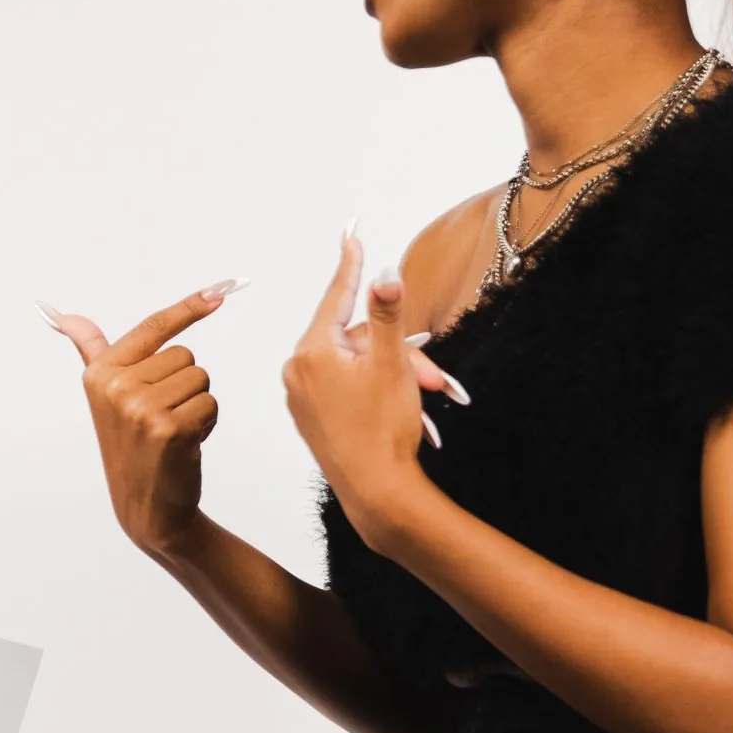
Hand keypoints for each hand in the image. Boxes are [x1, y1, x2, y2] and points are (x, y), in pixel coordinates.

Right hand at [39, 284, 234, 557]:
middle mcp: (116, 388)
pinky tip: (184, 444)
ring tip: (171, 431)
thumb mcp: (104, 395)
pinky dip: (205, 424)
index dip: (189, 307)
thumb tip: (62, 316)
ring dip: (195, 404)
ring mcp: (142, 409)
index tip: (221, 290)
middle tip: (161, 417)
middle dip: (183, 384)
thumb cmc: (131, 445)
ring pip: (200, 378)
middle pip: (184, 354)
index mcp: (100, 373)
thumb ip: (90, 351)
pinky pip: (210, 403)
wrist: (145, 507)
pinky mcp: (170, 429)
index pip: (153, 327)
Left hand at [283, 238, 464, 551]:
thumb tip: (385, 273)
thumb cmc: (383, 430)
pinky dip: (376, 388)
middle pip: (356, 340)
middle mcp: (298, 372)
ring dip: (395, 372)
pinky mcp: (311, 419)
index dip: (352, 268)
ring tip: (426, 395)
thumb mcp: (391, 363)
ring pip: (356, 365)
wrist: (376, 493)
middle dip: (400, 351)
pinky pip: (346, 387)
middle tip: (434, 376)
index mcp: (312, 352)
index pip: (337, 298)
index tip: (351, 239)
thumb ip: (386, 315)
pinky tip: (400, 406)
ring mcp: (301, 398)